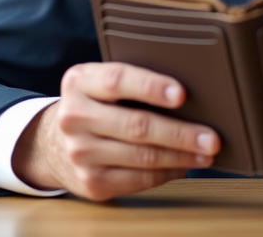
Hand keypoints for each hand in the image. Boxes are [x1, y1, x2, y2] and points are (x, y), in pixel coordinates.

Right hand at [11, 62, 219, 200]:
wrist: (51, 144)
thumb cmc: (92, 105)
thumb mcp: (98, 83)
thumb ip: (131, 82)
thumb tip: (189, 93)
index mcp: (79, 82)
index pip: (117, 80)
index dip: (151, 86)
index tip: (181, 94)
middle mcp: (75, 117)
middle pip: (136, 125)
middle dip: (180, 133)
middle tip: (211, 137)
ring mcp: (80, 153)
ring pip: (142, 156)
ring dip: (181, 156)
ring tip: (206, 153)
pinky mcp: (91, 182)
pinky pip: (139, 180)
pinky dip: (167, 173)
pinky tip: (183, 165)